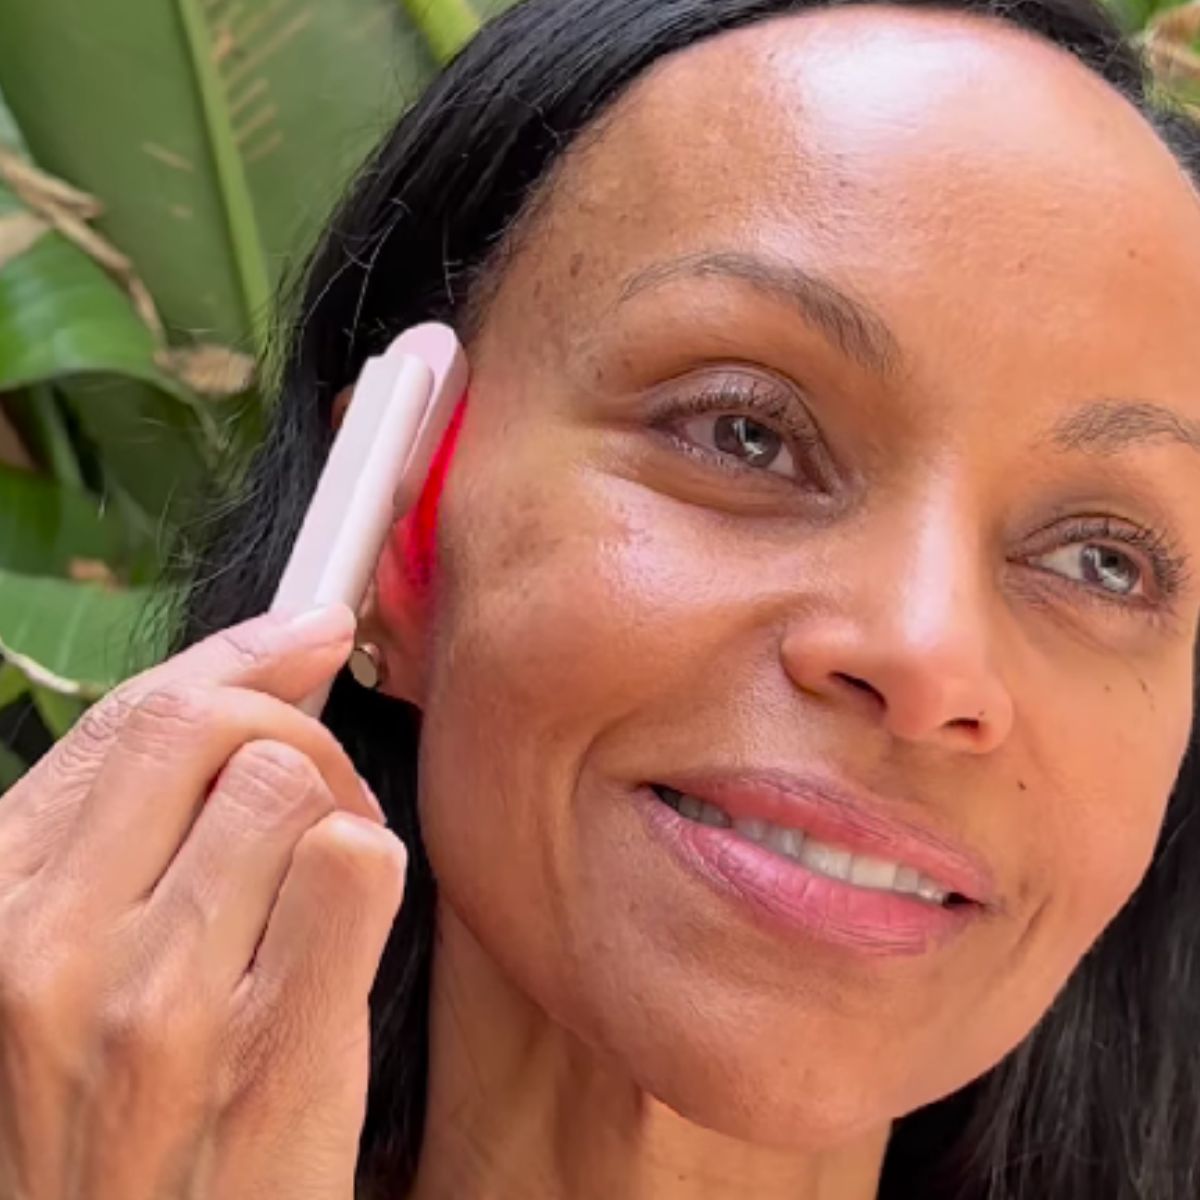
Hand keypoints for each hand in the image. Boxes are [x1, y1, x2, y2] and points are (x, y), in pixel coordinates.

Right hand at [0, 606, 405, 1198]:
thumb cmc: (110, 1118)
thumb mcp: (63, 963)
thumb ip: (132, 827)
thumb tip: (252, 677)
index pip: (131, 718)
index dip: (234, 657)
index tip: (305, 631)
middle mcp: (51, 944)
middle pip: (215, 728)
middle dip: (296, 724)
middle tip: (321, 782)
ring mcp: (159, 999)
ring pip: (292, 783)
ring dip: (339, 807)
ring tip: (326, 876)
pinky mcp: (271, 1044)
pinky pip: (358, 859)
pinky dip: (374, 873)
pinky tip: (345, 932)